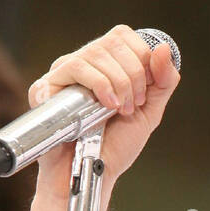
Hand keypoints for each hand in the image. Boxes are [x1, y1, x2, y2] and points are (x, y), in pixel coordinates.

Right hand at [28, 25, 179, 203]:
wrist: (92, 174)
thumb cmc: (115, 147)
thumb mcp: (149, 112)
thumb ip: (162, 82)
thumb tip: (163, 48)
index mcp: (106, 65)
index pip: (124, 36)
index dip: (141, 58)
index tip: (143, 93)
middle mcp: (83, 64)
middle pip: (113, 41)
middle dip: (133, 75)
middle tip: (131, 106)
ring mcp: (63, 74)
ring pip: (95, 52)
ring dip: (118, 83)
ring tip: (118, 110)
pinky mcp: (46, 86)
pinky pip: (74, 67)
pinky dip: (98, 84)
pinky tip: (104, 106)